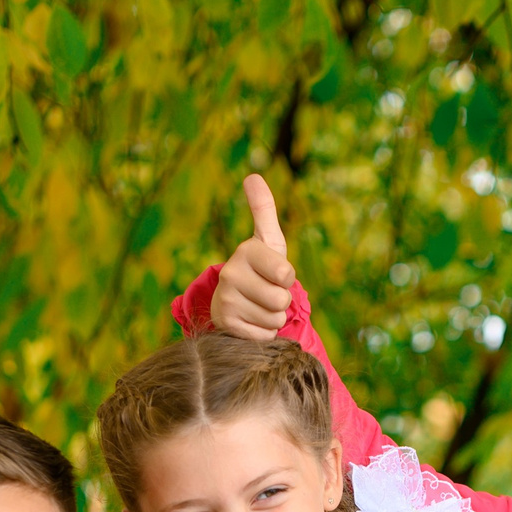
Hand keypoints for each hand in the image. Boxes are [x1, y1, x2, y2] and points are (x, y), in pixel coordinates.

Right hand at [210, 174, 294, 341]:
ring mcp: (225, 300)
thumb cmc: (260, 269)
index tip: (274, 273)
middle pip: (281, 300)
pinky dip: (262, 333)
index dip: (287, 278)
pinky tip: (249, 321)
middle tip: (265, 293)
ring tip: (257, 307)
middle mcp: (230, 273)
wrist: (234, 302)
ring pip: (274, 320)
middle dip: (280, 302)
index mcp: (245, 251)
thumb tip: (252, 175)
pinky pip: (263, 336)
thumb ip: (264, 209)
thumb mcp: (268, 241)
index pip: (286, 274)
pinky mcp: (225, 325)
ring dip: (272, 318)